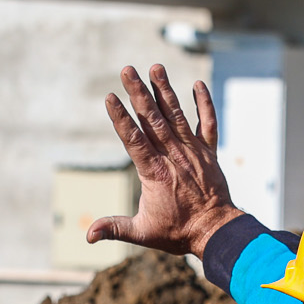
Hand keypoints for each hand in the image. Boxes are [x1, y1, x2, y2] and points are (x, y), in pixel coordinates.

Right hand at [88, 64, 243, 258]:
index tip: (110, 97)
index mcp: (154, 172)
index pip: (133, 139)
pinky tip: (197, 85)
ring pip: (177, 115)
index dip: (121, 118)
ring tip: (155, 67)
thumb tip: (87, 235)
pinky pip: (208, 123)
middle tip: (127, 70)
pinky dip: (204, 104)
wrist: (216, 231)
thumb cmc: (178, 232)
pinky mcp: (209, 152)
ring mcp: (193, 151)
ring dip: (165, 90)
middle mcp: (173, 156)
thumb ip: (115, 229)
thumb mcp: (142, 232)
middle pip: (153, 119)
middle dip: (139, 93)